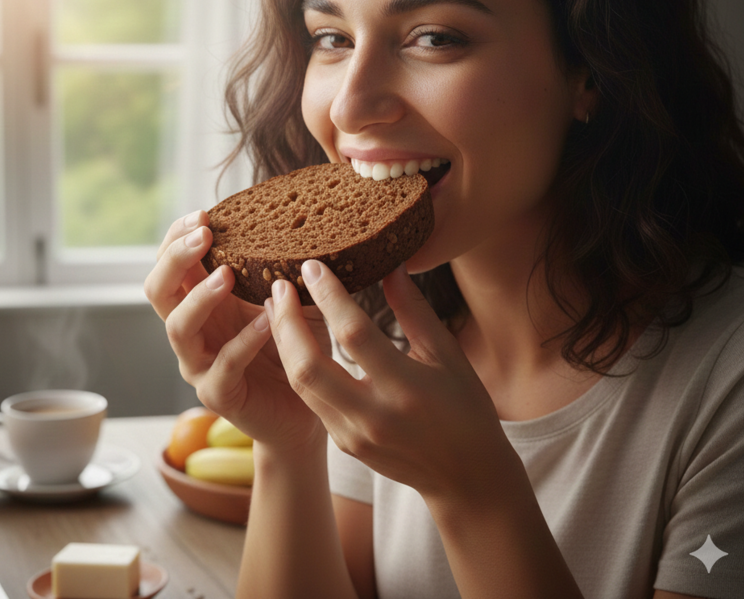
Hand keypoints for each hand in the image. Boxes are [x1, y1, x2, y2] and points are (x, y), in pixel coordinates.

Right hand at [144, 211, 328, 449]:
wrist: (309, 407)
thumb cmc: (298, 345)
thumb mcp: (294, 298)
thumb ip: (287, 269)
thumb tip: (301, 230)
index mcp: (204, 301)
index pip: (172, 263)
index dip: (178, 237)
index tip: (203, 214)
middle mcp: (194, 329)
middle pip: (159, 289)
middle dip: (175, 258)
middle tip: (203, 235)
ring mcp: (200, 363)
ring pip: (178, 327)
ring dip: (199, 296)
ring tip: (226, 274)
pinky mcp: (218, 394)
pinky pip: (221, 365)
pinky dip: (242, 341)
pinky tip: (265, 321)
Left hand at [267, 261, 509, 499]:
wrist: (466, 478)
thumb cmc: (465, 407)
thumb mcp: (447, 354)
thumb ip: (414, 310)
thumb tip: (390, 266)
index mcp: (406, 388)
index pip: (354, 334)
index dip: (330, 296)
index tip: (312, 266)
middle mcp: (373, 416)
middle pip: (309, 365)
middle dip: (287, 321)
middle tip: (280, 284)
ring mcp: (353, 435)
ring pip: (300, 384)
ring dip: (283, 342)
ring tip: (276, 306)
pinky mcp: (343, 444)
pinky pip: (311, 400)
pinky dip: (296, 366)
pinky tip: (292, 340)